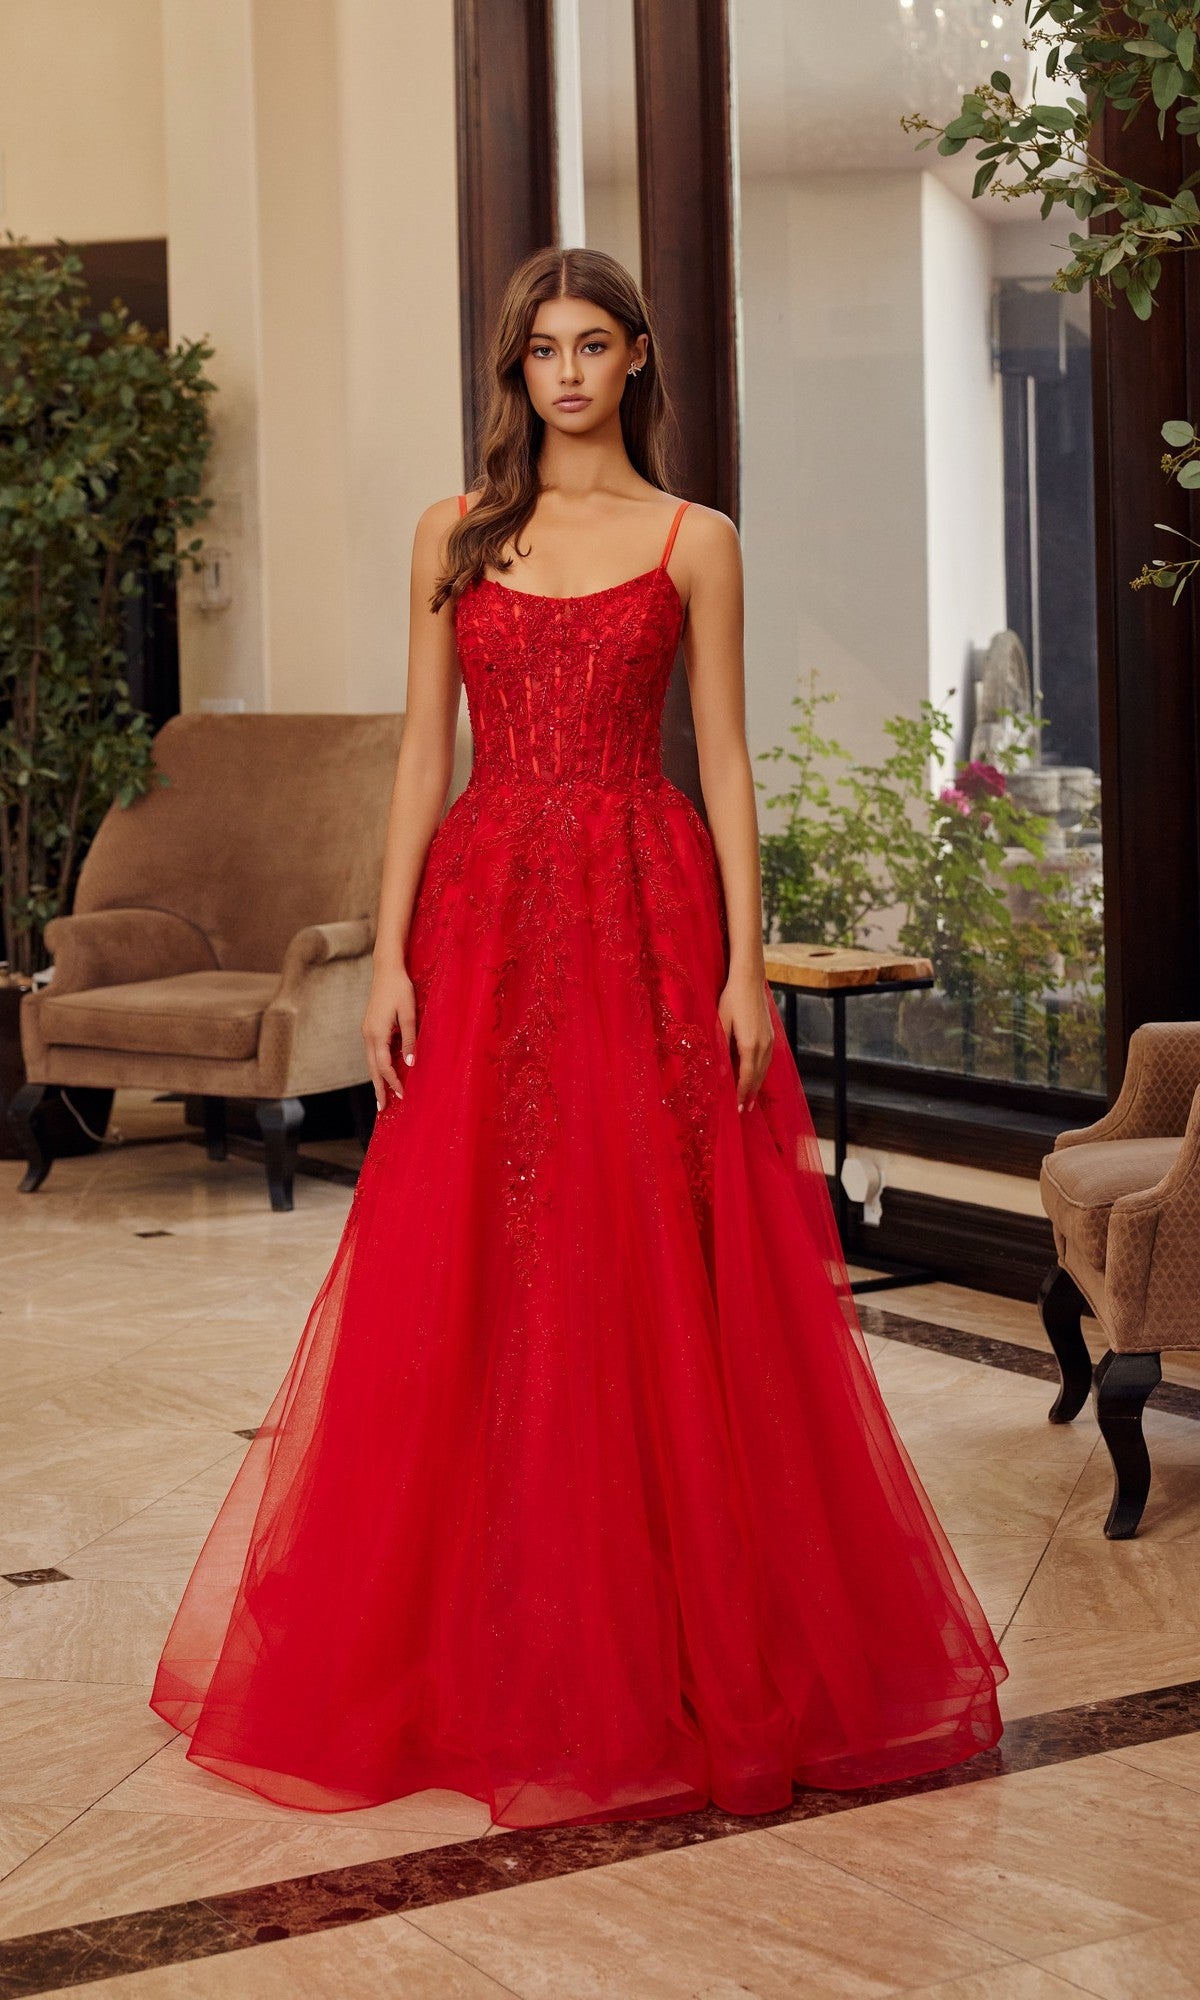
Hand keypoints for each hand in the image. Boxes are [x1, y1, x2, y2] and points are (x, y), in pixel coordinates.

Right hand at [362, 963, 417, 1109]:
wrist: (386, 969)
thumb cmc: (400, 989)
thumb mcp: (409, 1014)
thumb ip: (409, 1040)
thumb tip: (410, 1064)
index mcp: (377, 1034)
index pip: (385, 1067)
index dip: (393, 1083)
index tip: (402, 1096)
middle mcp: (368, 1035)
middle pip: (373, 1068)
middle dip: (378, 1089)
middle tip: (382, 1109)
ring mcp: (367, 1030)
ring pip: (371, 1061)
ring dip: (377, 1078)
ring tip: (382, 1095)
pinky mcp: (369, 1026)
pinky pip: (372, 1051)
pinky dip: (377, 1065)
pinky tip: (383, 1070)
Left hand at [718, 968, 774, 1113]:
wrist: (749, 980)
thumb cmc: (731, 999)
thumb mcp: (721, 1023)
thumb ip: (722, 1049)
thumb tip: (721, 1074)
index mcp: (749, 1044)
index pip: (746, 1076)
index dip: (741, 1093)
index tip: (736, 1107)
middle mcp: (763, 1045)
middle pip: (758, 1077)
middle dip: (750, 1094)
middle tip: (743, 1110)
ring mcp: (769, 1040)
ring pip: (764, 1069)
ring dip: (757, 1085)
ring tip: (749, 1099)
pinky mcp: (771, 1035)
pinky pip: (767, 1060)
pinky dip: (761, 1072)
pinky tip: (756, 1076)